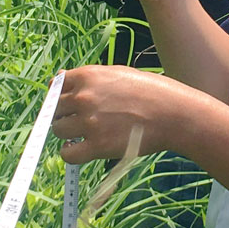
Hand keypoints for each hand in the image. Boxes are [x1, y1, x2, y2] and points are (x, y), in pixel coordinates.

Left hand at [51, 64, 207, 163]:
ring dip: (68, 134)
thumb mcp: (119, 73)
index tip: (67, 105)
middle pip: (54, 109)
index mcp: (89, 76)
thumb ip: (91, 79)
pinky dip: (70, 153)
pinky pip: (68, 154)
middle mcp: (84, 97)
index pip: (57, 84)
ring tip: (84, 135)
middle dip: (64, 115)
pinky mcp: (97, 145)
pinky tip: (81, 150)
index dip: (60, 96)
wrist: (174, 114)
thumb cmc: (152, 92)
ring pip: (58, 130)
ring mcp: (89, 122)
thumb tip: (62, 81)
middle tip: (79, 121)